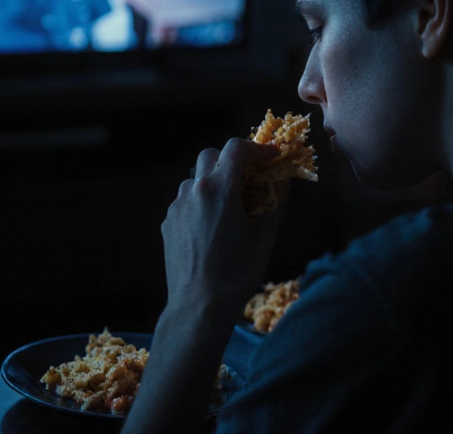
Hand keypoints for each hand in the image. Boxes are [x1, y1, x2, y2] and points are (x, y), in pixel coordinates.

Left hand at [163, 138, 286, 318]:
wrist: (199, 305)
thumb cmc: (237, 273)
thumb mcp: (265, 236)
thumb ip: (275, 202)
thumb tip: (284, 180)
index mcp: (220, 190)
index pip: (236, 148)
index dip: (258, 148)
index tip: (272, 158)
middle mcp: (194, 191)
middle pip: (211, 156)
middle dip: (232, 160)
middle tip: (250, 179)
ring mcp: (177, 207)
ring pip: (196, 179)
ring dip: (215, 181)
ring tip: (231, 206)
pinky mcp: (168, 223)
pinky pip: (186, 201)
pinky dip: (202, 202)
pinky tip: (213, 227)